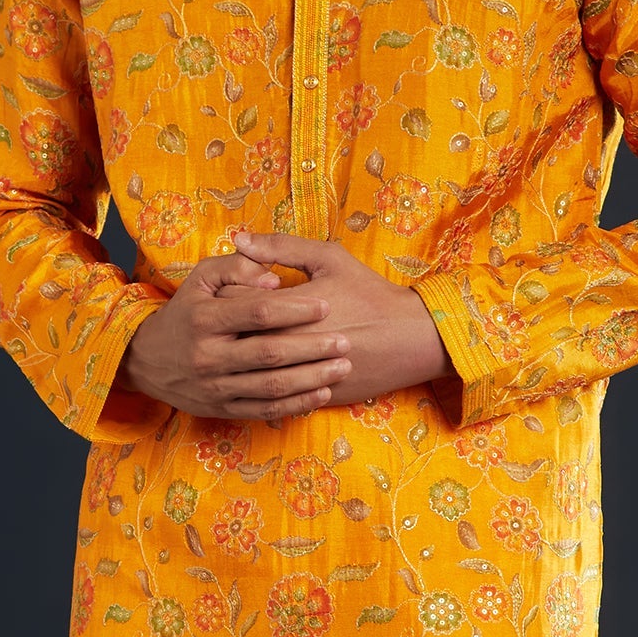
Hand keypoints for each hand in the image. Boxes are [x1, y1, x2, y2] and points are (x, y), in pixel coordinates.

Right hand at [115, 239, 355, 424]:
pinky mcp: (222, 409)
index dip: (295, 308)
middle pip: (270, 353)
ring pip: (272, 386)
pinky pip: (265, 410)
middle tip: (344, 341)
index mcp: (204, 319)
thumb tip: (274, 277)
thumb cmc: (185, 312)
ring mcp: (215, 386)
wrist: (147, 361)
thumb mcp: (200, 278)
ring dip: (311, 378)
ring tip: (342, 366)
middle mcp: (208, 355)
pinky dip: (296, 404)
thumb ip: (237, 267)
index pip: (257, 313)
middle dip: (312, 347)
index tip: (326, 305)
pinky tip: (322, 393)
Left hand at [225, 228, 451, 404]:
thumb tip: (240, 240)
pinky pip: (270, 394)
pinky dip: (263, 379)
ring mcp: (295, 375)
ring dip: (242, 355)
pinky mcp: (306, 396)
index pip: (232, 301)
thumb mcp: (328, 259)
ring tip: (253, 339)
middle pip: (232, 337)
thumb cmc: (369, 293)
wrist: (409, 339)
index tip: (239, 288)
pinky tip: (272, 364)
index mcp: (285, 309)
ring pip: (248, 369)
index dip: (229, 293)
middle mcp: (285, 345)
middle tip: (237, 317)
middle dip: (229, 326)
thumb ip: (281, 247)